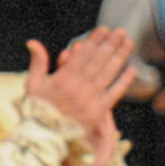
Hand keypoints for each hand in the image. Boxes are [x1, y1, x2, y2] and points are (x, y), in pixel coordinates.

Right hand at [27, 26, 137, 165]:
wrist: (45, 135)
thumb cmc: (38, 108)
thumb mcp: (33, 83)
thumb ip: (37, 62)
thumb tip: (33, 42)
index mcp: (63, 78)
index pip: (82, 54)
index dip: (94, 41)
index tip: (104, 30)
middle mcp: (78, 87)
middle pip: (98, 61)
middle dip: (110, 44)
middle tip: (121, 32)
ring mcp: (90, 99)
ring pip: (108, 74)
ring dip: (119, 57)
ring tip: (128, 44)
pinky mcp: (98, 112)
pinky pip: (114, 94)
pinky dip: (124, 82)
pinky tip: (132, 70)